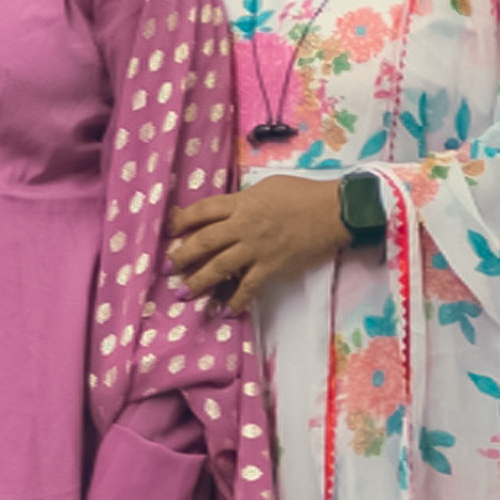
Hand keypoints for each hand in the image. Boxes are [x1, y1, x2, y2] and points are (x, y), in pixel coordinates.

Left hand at [167, 173, 355, 316]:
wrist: (333, 211)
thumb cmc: (302, 194)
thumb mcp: (266, 187)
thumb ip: (245, 199)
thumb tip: (231, 208)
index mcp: (241, 202)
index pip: (202, 211)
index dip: (181, 221)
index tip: (168, 230)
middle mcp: (243, 225)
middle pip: (204, 241)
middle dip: (182, 256)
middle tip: (167, 268)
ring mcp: (256, 248)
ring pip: (220, 266)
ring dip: (199, 281)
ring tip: (184, 292)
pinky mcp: (272, 266)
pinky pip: (249, 286)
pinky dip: (237, 300)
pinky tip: (226, 312)